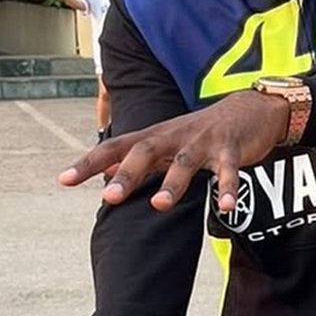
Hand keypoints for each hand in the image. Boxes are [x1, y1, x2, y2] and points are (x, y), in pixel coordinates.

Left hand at [60, 90, 287, 213]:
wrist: (252, 108)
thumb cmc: (202, 131)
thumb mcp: (166, 142)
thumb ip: (137, 158)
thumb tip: (105, 171)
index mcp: (155, 137)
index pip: (114, 148)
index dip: (89, 163)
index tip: (64, 181)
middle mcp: (174, 136)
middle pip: (145, 152)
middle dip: (126, 175)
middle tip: (109, 198)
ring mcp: (203, 142)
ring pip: (184, 162)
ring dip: (172, 184)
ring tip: (160, 206)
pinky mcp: (231, 149)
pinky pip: (229, 171)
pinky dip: (228, 188)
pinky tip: (227, 208)